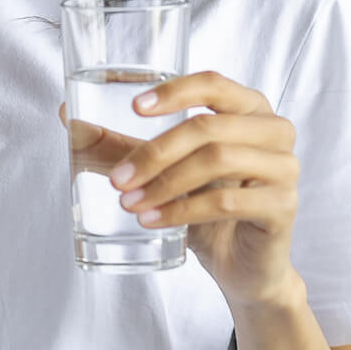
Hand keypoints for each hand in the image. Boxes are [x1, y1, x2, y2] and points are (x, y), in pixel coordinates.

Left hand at [58, 72, 299, 306]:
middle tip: (117, 179)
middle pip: (207, 126)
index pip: (212, 83)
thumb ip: (122, 143)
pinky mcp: (283, 206)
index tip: (133, 108)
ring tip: (128, 203)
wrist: (244, 266)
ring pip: (216, 161)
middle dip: (153, 152)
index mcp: (248, 107)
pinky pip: (227, 201)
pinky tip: (152, 220)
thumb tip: (66, 115)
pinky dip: (182, 211)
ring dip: (164, 183)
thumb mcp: (164, 171)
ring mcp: (284, 167)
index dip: (173, 92)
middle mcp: (273, 129)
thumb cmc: (207, 207)